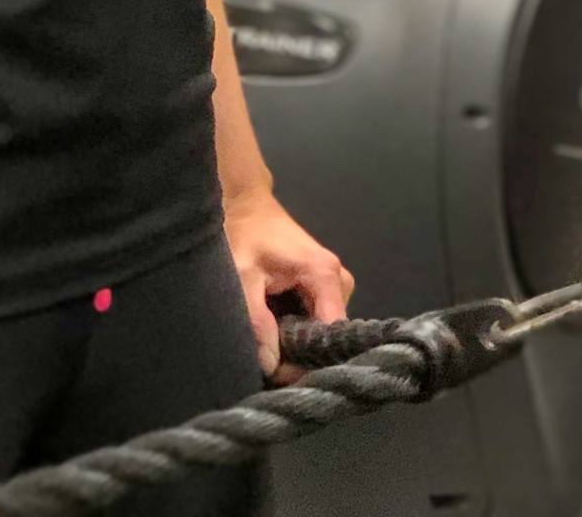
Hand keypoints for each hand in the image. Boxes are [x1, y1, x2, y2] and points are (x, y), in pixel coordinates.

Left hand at [225, 183, 353, 376]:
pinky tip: (274, 336)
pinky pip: (314, 320)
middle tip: (269, 365)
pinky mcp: (321, 287)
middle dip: (301, 353)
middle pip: (328, 335)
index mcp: (326, 276)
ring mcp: (332, 284)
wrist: (245, 205)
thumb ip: (256, 322)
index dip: (308, 359)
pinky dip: (295, 330)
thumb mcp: (242, 277)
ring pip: (320, 330)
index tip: (281, 377)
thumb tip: (272, 365)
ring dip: (296, 343)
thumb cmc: (244, 234)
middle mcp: (339, 281)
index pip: (332, 334)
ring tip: (268, 348)